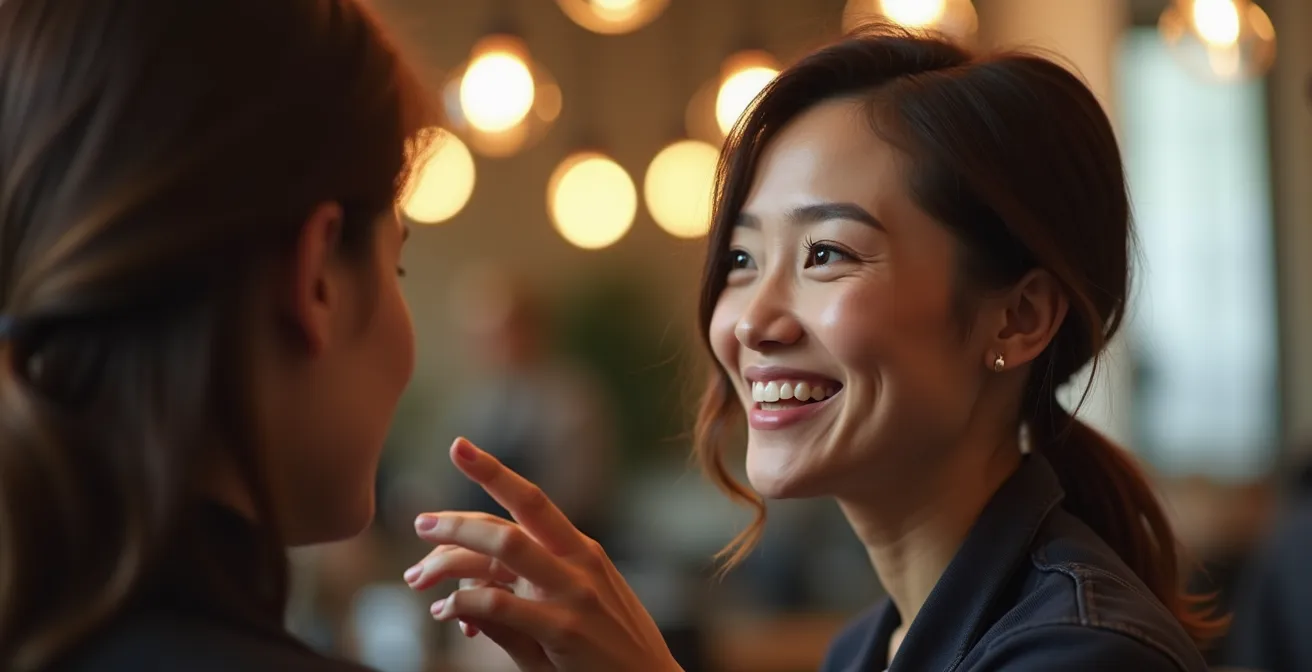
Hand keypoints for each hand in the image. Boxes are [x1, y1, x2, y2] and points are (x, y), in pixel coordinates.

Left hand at [404, 437, 681, 671]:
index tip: (458, 446)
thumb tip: (460, 596)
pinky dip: (463, 603)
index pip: (531, 501)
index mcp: (581, 551)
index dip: (492, 471)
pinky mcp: (564, 629)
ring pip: (503, 550)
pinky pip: (499, 604)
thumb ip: (517, 601)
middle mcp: (579, 563)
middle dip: (457, 520)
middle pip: (508, 523)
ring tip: (418, 574)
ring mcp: (573, 594)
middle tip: (420, 524)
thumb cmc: (610, 656)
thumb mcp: (570, 615)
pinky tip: (445, 612)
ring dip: (451, 556)